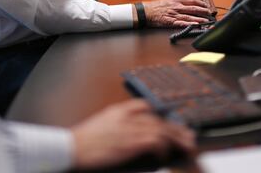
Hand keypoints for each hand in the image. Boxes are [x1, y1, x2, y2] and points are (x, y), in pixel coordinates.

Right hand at [71, 99, 194, 169]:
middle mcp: (126, 116)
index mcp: (118, 110)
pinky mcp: (131, 142)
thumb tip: (128, 134)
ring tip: (187, 146)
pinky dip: (163, 148)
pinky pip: (155, 142)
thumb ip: (115, 124)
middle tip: (188, 135)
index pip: (144, 106)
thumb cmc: (81, 142)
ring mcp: (129, 128)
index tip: (170, 119)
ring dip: (176, 138)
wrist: (71, 148)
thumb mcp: (99, 126)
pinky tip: (165, 155)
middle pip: (158, 119)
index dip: (160, 112)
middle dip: (175, 128)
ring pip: (161, 130)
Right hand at [144, 0, 211, 26]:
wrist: (146, 12)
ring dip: (199, 19)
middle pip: (193, 8)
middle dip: (203, 11)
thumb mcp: (168, 0)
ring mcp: (174, 14)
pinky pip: (182, 23)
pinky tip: (195, 25)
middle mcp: (177, 6)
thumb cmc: (156, 7)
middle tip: (210, 14)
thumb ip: (178, 2)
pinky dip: (189, 24)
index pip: (192, 1)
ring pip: (189, 16)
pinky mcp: (171, 22)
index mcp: (176, 0)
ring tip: (207, 21)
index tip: (206, 6)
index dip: (201, 4)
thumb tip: (188, 3)